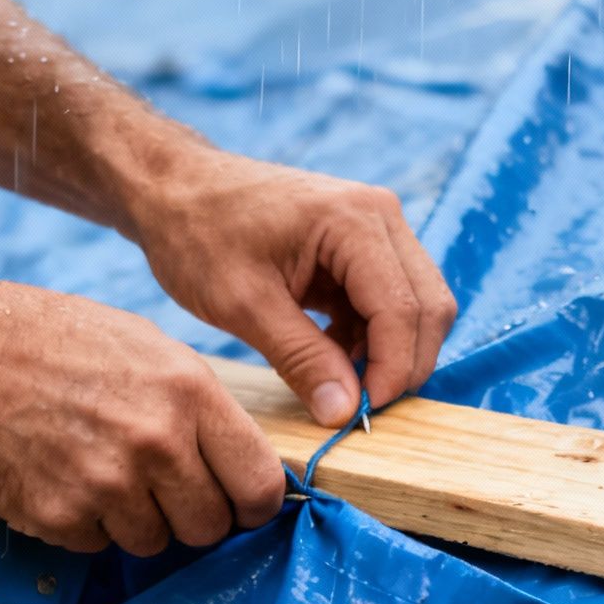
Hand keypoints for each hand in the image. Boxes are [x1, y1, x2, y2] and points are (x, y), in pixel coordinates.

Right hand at [0, 281, 285, 554]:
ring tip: (98, 471)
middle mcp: (156, 441)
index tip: (241, 507)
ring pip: (153, 542)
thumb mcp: (144, 345)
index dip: (254, 505)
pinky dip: (83, 524)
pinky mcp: (58, 514)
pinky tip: (60, 477)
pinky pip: (96, 545)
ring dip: (133, 521)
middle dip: (190, 516)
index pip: (259, 484)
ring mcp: (106, 483)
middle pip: (210, 526)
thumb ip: (196, 403)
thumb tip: (237, 454)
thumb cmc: (42, 337)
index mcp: (188, 392)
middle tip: (159, 489)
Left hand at [125, 145, 456, 426]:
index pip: (403, 310)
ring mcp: (377, 228)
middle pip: (428, 308)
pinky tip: (329, 355)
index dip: (392, 370)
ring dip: (388, 353)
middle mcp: (381, 216)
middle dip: (402, 365)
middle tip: (358, 407)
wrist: (175, 189)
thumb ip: (301, 359)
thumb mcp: (244, 304)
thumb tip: (344, 413)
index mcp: (354, 220)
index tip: (363, 414)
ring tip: (335, 380)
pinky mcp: (365, 246)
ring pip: (416, 308)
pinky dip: (371, 338)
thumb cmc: (198, 234)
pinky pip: (391, 303)